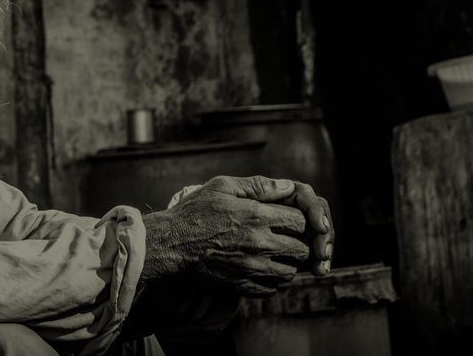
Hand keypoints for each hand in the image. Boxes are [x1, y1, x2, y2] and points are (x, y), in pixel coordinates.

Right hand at [142, 175, 333, 296]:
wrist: (170, 245)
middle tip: (287, 236)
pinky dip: (274, 279)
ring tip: (276, 252)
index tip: (290, 218)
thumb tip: (289, 187)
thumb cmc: (194, 212)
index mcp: (256, 216)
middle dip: (299, 242)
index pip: (301, 221)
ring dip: (288, 262)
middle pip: (302, 249)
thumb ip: (258, 185)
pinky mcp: (243, 286)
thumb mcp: (222, 187)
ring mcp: (252, 269)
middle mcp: (258, 244)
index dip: (301, 219)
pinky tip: (263, 267)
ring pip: (290, 272)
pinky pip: (274, 288)